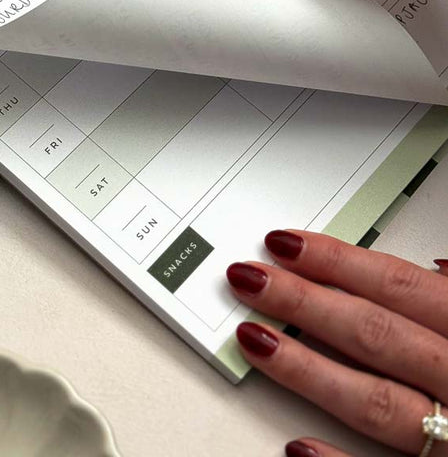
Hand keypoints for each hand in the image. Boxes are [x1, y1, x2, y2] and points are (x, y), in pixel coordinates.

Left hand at [226, 231, 447, 456]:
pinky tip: (296, 447)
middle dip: (305, 302)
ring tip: (256, 340)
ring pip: (377, 403)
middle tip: (250, 279)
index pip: (400, 287)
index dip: (338, 262)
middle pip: (377, 336)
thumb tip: (437, 267)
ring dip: (309, 370)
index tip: (285, 244)